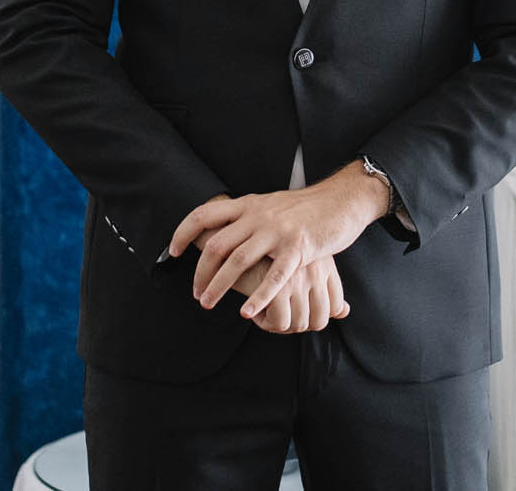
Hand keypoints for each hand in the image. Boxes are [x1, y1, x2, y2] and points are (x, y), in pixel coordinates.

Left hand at [168, 164, 389, 317]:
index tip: (174, 251)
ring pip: (238, 262)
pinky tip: (246, 313)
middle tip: (196, 293)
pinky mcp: (297, 249)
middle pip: (217, 245)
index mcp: (248, 205)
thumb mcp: (269, 205)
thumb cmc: (305, 208)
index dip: (184, 231)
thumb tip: (222, 229)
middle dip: (201, 273)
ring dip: (218, 286)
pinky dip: (257, 297)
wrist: (341, 201)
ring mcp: (277, 232)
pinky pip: (273, 278)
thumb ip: (247, 217)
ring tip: (208, 304)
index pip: (205, 213)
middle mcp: (258, 216)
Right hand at [249, 255, 348, 333]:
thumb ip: (325, 288)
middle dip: (297, 325)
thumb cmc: (266, 254)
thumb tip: (344, 312)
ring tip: (263, 311)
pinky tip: (252, 313)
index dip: (315, 317)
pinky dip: (265, 323)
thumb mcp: (302, 264)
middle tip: (276, 315)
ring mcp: (298, 277)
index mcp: (324, 262)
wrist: (230, 235)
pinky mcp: (277, 285)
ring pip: (299, 324)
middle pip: (318, 321)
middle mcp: (315, 269)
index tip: (295, 310)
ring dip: (278, 326)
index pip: (335, 307)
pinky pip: (279, 323)